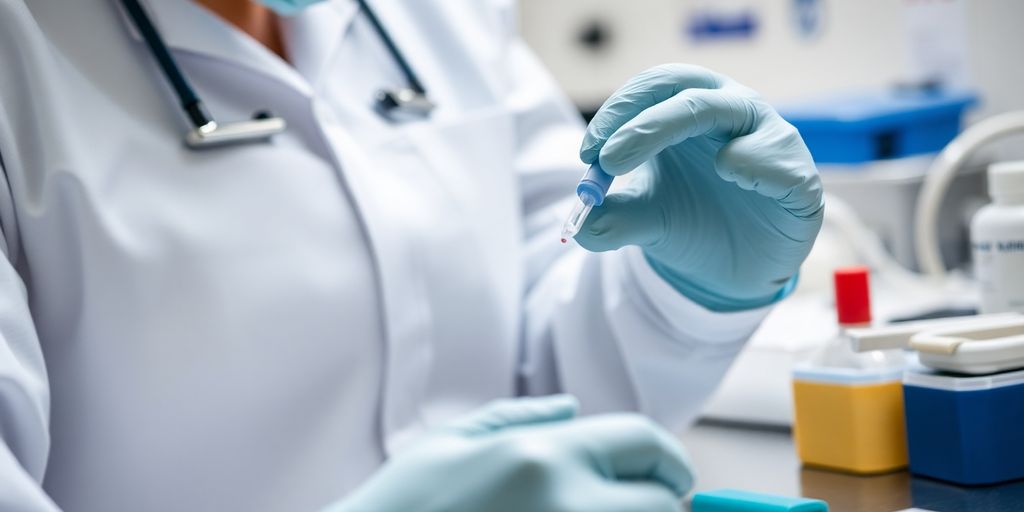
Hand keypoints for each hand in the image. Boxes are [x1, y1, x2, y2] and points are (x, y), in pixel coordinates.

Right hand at [327, 395, 692, 511]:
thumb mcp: (445, 447)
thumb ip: (516, 420)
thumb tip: (573, 409)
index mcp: (541, 456)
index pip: (645, 441)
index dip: (666, 458)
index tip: (668, 476)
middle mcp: (568, 507)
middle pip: (662, 503)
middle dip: (655, 504)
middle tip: (631, 507)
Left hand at [576, 64, 823, 310]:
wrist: (731, 272)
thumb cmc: (688, 223)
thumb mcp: (639, 221)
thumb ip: (607, 218)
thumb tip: (580, 223)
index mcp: (690, 110)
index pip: (655, 87)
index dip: (619, 112)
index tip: (587, 152)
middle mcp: (733, 112)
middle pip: (690, 90)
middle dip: (644, 120)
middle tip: (607, 159)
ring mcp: (771, 140)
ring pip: (735, 110)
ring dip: (682, 127)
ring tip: (649, 165)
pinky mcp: (799, 180)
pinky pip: (779, 160)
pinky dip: (751, 162)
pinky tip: (728, 171)